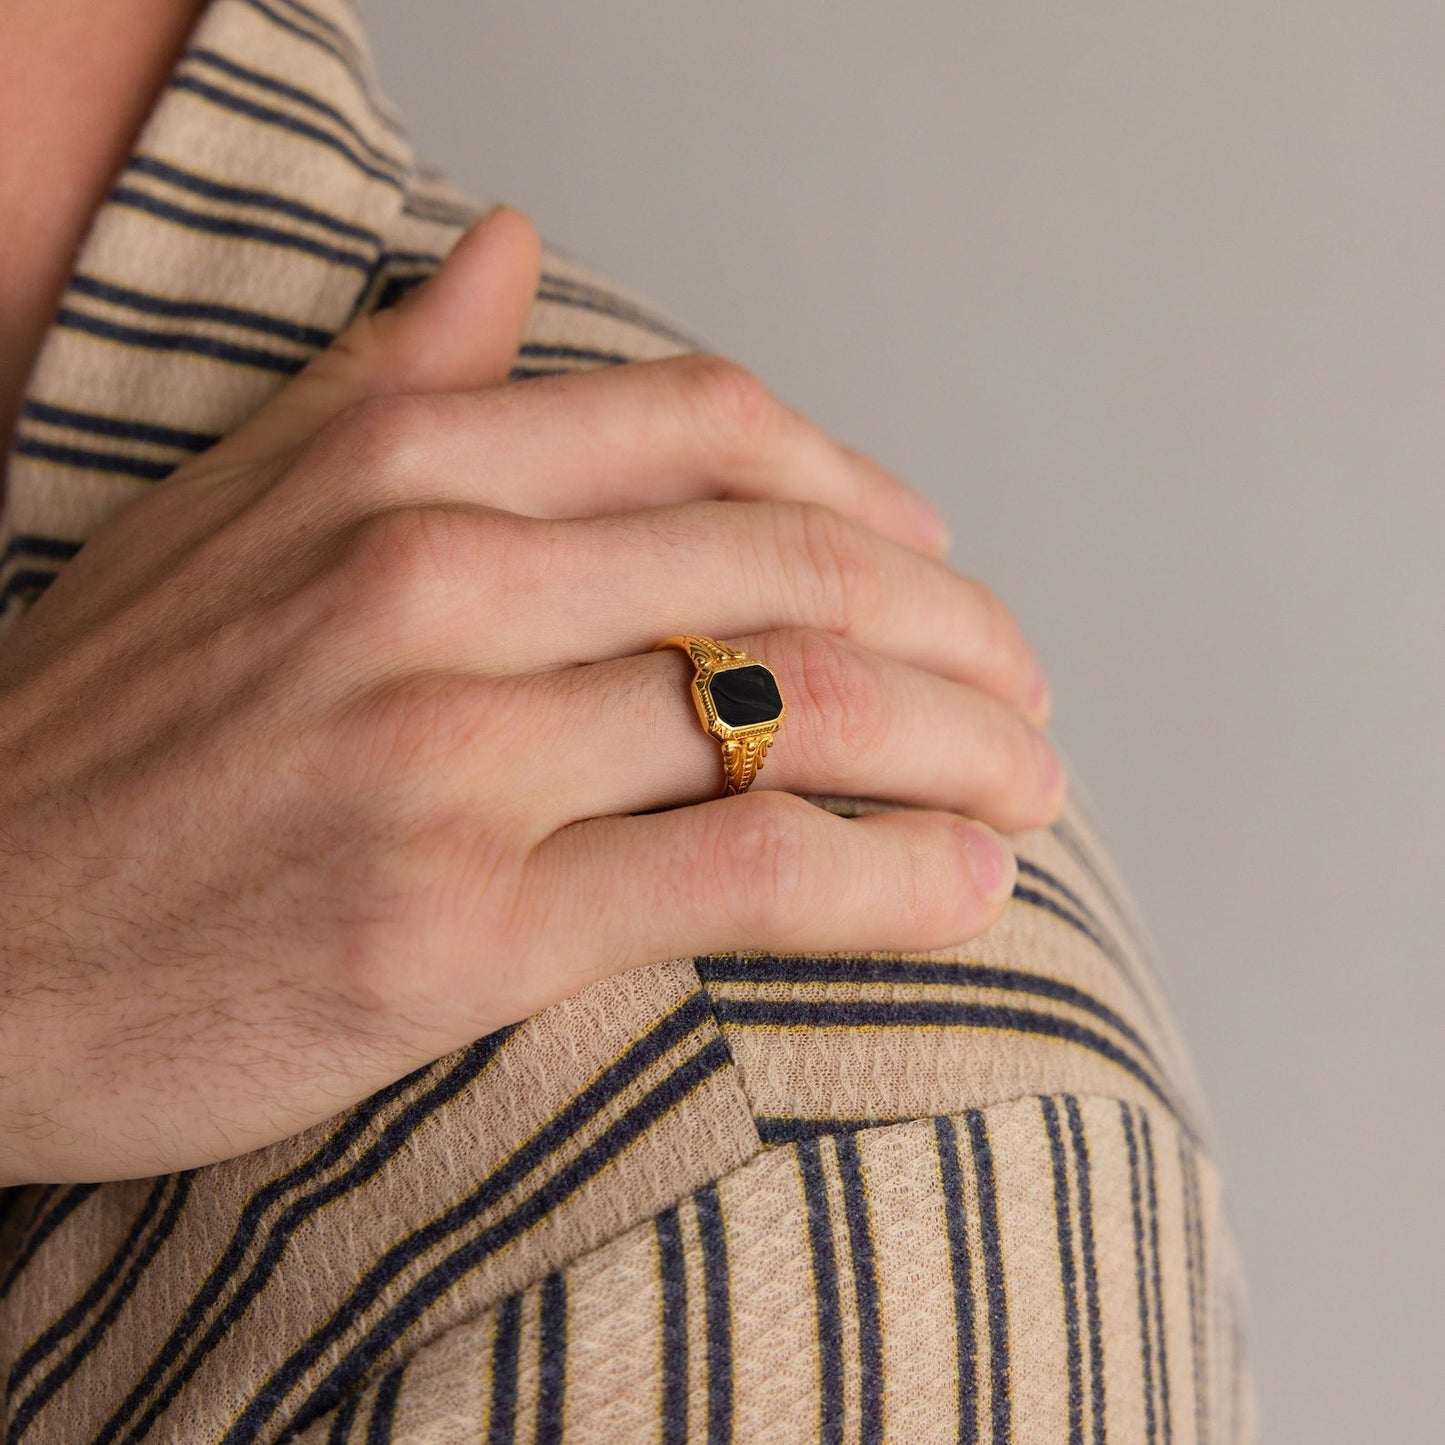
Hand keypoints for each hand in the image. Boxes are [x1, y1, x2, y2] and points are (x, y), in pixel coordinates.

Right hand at [0, 208, 1062, 1184]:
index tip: (935, 562)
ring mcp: (445, 748)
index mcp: (393, 466)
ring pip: (795, 703)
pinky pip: (739, 865)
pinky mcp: (456, 923)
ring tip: (1028, 785)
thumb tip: (506, 249)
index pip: (709, 429)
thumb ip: (392, 378)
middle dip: (954, 630)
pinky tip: (969, 886)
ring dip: (960, 745)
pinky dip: (888, 876)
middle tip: (1023, 689)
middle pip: (788, 564)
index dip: (861, 493)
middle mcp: (431, 579)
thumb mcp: (227, 508)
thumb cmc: (106, 740)